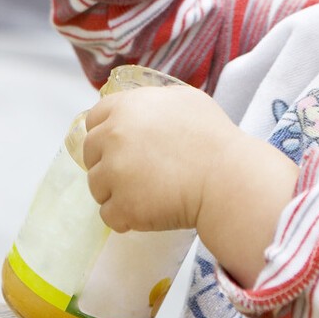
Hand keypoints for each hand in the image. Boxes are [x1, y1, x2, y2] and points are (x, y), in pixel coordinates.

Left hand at [81, 84, 300, 287]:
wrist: (228, 178)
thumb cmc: (214, 138)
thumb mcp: (184, 100)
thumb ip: (152, 102)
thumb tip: (138, 109)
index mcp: (126, 107)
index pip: (94, 119)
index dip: (105, 134)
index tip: (119, 147)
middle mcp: (113, 136)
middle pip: (91, 154)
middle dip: (108, 164)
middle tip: (136, 174)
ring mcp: (115, 173)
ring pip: (97, 187)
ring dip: (116, 192)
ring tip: (148, 194)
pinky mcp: (122, 206)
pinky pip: (110, 215)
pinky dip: (126, 218)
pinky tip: (148, 212)